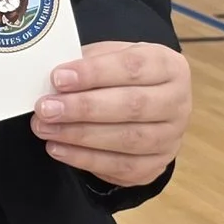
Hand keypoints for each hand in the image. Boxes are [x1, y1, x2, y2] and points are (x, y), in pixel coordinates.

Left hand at [31, 40, 191, 189]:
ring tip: (45, 128)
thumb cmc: (123, 76)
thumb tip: (54, 79)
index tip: (58, 78)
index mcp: (169, 66)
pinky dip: (85, 159)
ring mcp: (171, 138)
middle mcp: (178, 102)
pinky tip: (58, 148)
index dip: (94, 73)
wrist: (148, 105)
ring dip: (80, 135)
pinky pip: (121, 167)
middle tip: (46, 108)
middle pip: (132, 106)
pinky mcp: (157, 165)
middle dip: (83, 107)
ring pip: (127, 139)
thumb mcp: (110, 57)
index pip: (133, 67)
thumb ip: (87, 63)